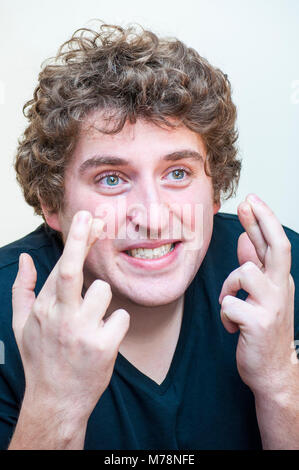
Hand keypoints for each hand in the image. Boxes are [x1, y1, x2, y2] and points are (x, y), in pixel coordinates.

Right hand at [12, 211, 129, 421]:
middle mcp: (60, 317)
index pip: (60, 266)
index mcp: (43, 308)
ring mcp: (81, 332)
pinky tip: (102, 339)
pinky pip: (120, 317)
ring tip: (92, 322)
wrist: (56, 400)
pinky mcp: (103, 347)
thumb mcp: (21, 325)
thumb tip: (27, 258)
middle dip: (81, 239)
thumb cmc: (41, 358)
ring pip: (104, 292)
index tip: (86, 219)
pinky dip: (115, 324)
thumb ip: (22, 289)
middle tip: (93, 217)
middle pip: (71, 270)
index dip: (76, 240)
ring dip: (103, 303)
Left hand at [219, 194, 295, 396]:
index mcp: (280, 281)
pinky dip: (225, 316)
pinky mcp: (259, 323)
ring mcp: (273, 306)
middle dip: (262, 220)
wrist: (272, 370)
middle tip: (248, 202)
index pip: (274, 244)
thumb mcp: (262, 296)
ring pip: (244, 273)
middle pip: (276, 247)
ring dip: (228, 288)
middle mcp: (281, 289)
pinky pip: (229, 304)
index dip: (263, 220)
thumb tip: (246, 239)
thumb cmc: (263, 329)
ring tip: (230, 306)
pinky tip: (233, 328)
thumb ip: (256, 268)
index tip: (251, 199)